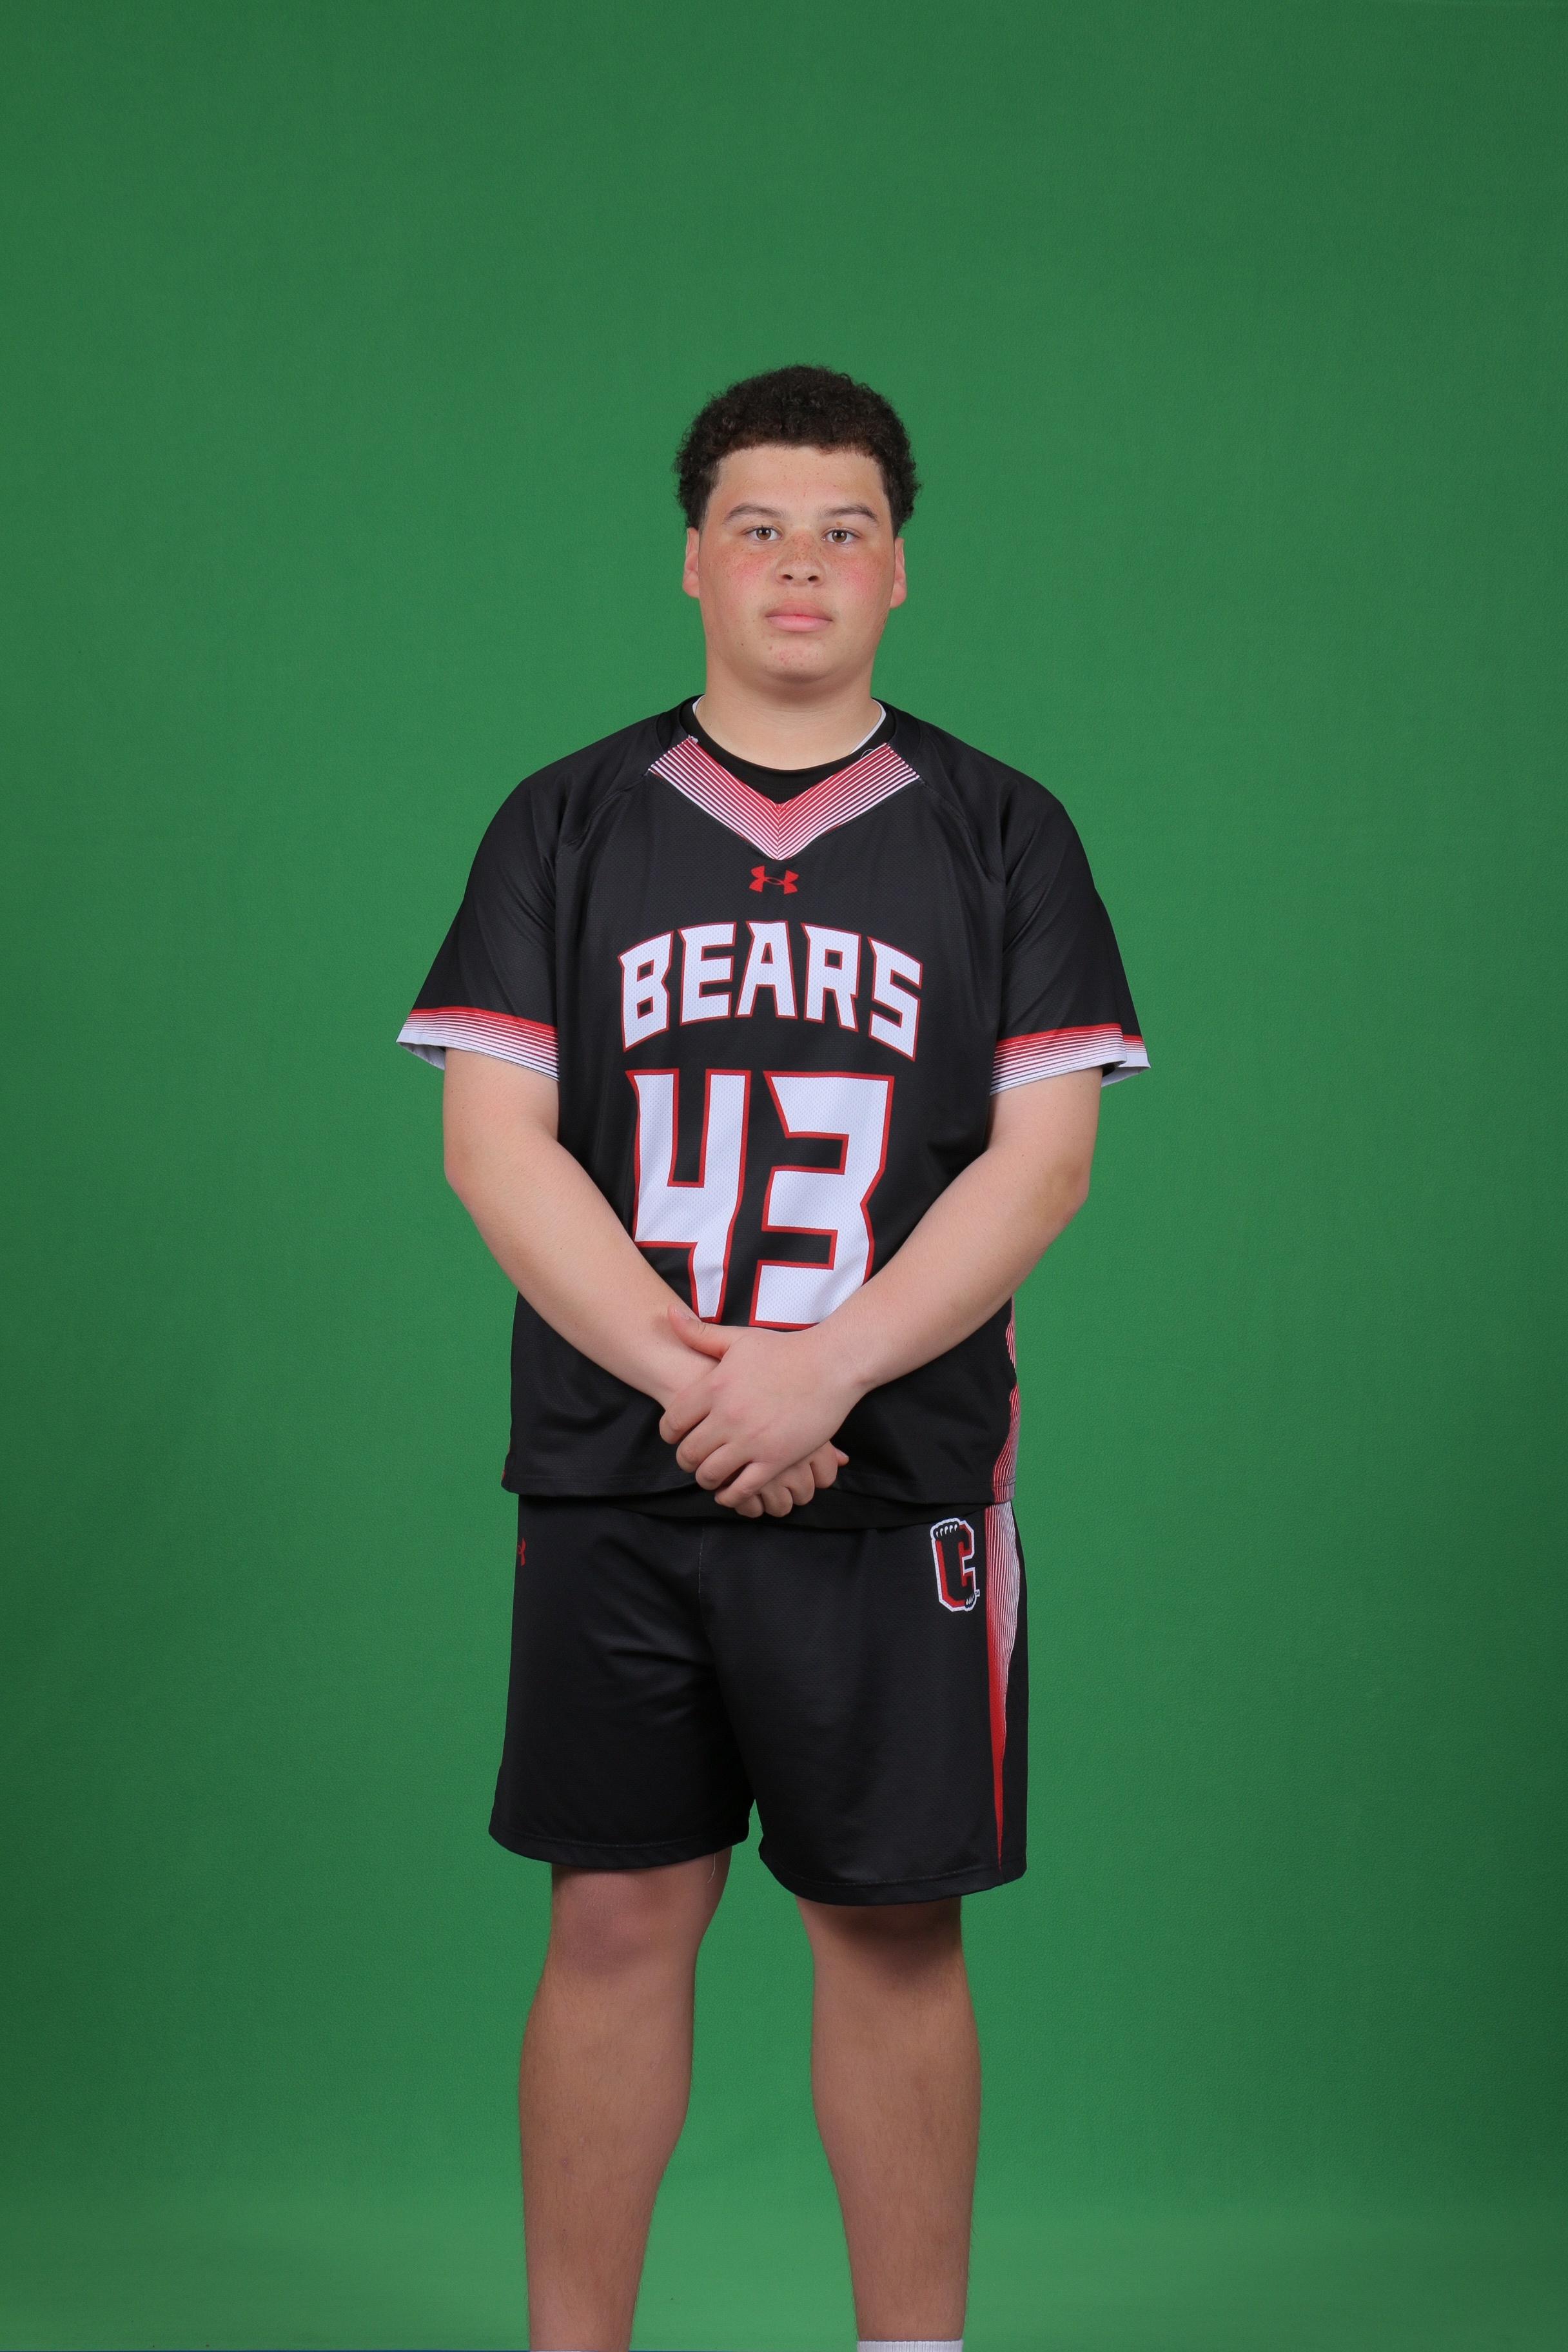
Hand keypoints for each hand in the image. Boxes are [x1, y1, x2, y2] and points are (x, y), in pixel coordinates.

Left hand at [660, 1308, 862, 1512]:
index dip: (669, 1435)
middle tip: (693, 1460)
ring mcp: (751, 1440)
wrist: (831, 1365)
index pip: (672, 1423)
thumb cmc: (785, 1350)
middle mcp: (727, 1416)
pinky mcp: (776, 1459)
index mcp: (714, 1386)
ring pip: (710, 1474)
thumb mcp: (739, 1338)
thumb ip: (700, 1333)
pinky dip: (731, 1497)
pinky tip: (730, 1493)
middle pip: (687, 1454)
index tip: (677, 1437)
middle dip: (686, 1461)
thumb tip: (667, 1313)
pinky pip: (743, 1489)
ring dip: (706, 1479)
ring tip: (711, 1475)